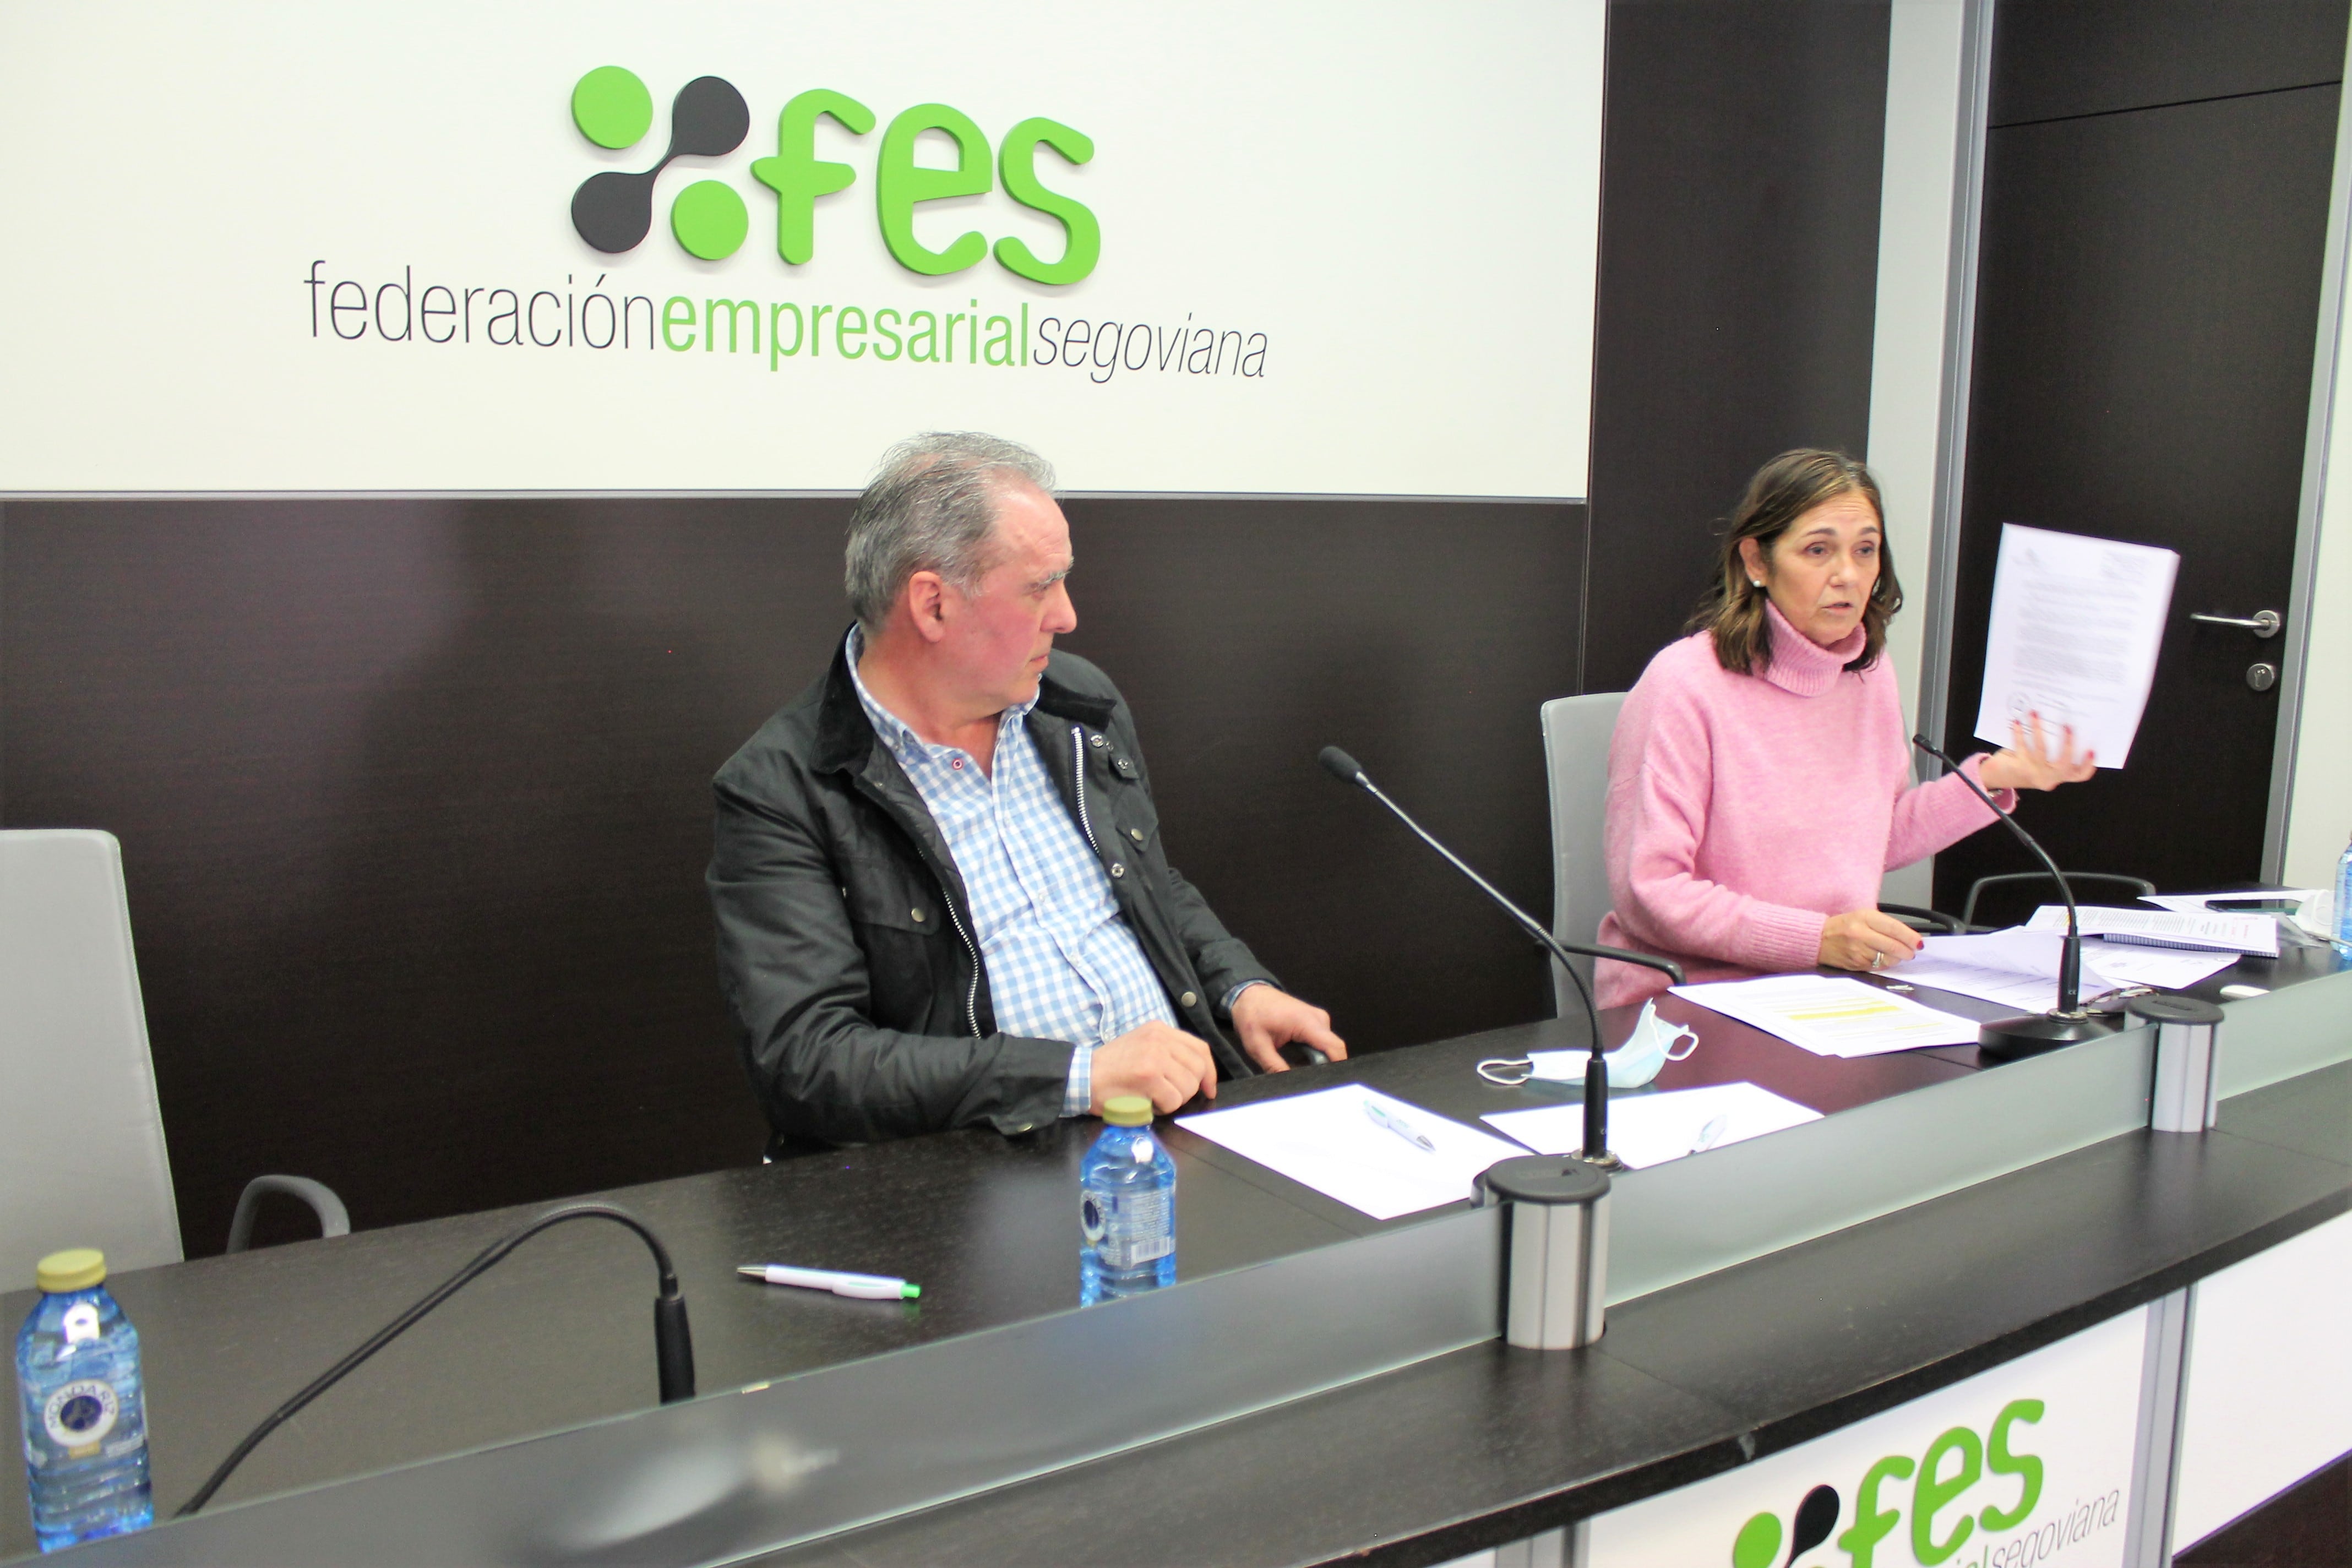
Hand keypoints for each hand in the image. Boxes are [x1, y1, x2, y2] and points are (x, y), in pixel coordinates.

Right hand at [1091, 1022, 1216, 1115]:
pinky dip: (1163, 1108)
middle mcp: (1159, 1038)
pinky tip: (1147, 1103)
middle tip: (1170, 1096)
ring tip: (1154, 1098)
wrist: (1082, 1076)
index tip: (1207, 1088)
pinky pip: (1173, 1100)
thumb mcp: (1142, 1047)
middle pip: (1198, 1068)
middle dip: (1188, 1090)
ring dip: (1174, 1100)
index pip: (1199, 1048)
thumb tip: (1200, 1074)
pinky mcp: (1148, 1075)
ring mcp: (1154, 1055)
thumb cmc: (1111, 1068)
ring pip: (1188, 1087)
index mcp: (1159, 1029)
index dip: (1209, 1072)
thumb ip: (1169, 1053)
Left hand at [1228, 984, 1348, 1072]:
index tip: (1325, 1083)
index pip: (1335, 1048)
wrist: (1249, 995)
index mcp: (1307, 1022)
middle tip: (1299, 1076)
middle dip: (1320, 1068)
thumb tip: (1287, 1084)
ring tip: (1293, 1064)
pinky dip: (1311, 1054)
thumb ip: (1275, 1067)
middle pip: (1332, 1051)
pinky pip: (1321, 1043)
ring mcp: (1318, 1019)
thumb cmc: (1252, 1015)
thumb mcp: (1258, 1046)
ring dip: (1314, 1061)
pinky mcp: (1315, 1022)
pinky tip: (1295, 1057)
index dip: (1335, 1068)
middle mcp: (1318, 1019)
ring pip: (1327, 1049)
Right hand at [1818, 909, 1923, 971]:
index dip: (1910, 937)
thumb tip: (1907, 936)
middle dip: (1907, 951)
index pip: (1894, 928)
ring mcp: (1858, 951)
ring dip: (1896, 958)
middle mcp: (1860, 934)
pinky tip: (1881, 958)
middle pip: (1894, 946)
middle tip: (1911, 951)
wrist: (1818, 939)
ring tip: (1895, 954)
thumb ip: (1884, 924)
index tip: (1918, 942)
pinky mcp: (1856, 964)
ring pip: (1889, 959)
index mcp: (1864, 917)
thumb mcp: (1862, 916)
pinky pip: (1879, 967)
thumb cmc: (1842, 926)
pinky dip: (1884, 964)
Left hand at [1978, 712, 2096, 791]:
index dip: (2088, 765)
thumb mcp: (2049, 764)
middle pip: (2065, 764)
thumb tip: (2069, 724)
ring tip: (2034, 713)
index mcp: (2061, 776)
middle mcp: (2050, 777)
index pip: (2080, 775)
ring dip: (2038, 729)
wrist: (2003, 777)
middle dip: (2068, 744)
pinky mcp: (2019, 766)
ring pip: (2041, 750)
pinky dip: (2019, 733)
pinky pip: (2021, 747)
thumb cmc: (2032, 764)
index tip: (2091, 750)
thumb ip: (2060, 753)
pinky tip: (2017, 722)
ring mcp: (2035, 772)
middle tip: (2068, 725)